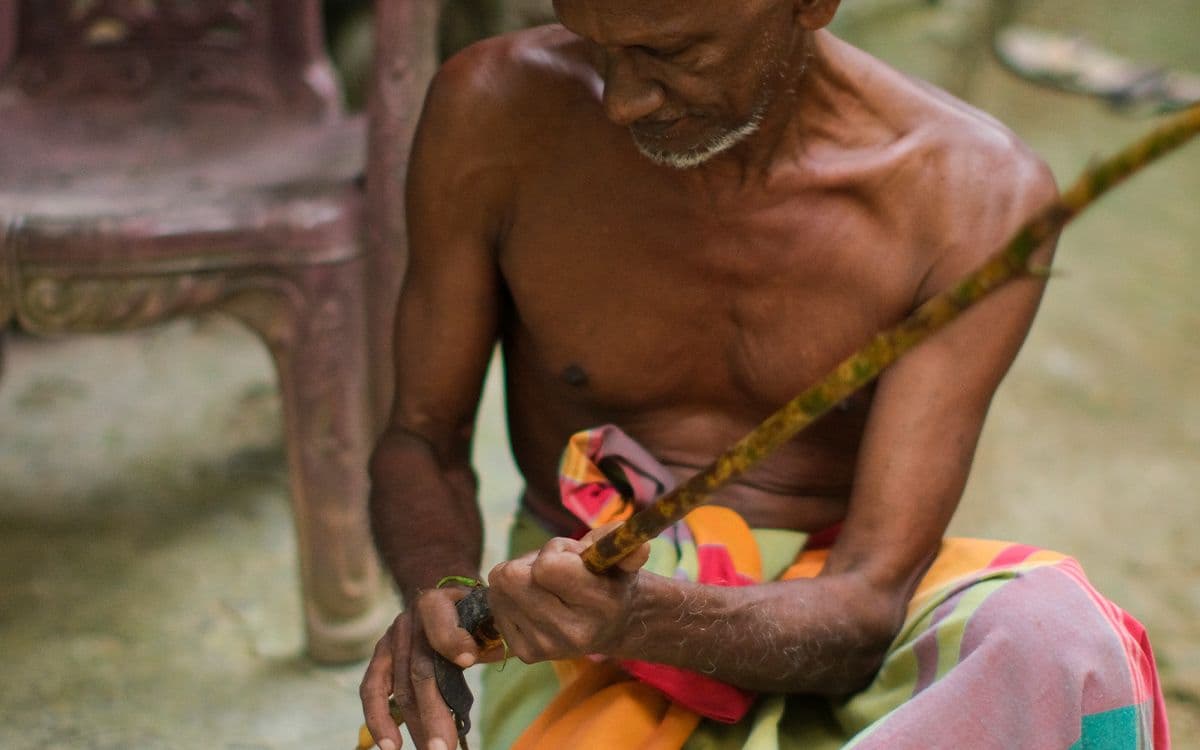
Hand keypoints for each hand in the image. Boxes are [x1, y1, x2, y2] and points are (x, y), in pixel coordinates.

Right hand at [359, 587, 492, 749]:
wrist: (444, 600)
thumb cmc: (472, 614)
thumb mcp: (485, 613)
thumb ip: (487, 630)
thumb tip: (480, 656)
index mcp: (437, 601)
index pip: (437, 620)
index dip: (451, 640)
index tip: (470, 660)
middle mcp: (409, 620)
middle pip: (420, 670)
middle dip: (433, 713)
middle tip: (445, 747)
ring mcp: (391, 640)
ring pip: (400, 689)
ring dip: (415, 726)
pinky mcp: (380, 657)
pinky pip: (372, 690)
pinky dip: (379, 719)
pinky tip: (390, 744)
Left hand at [485, 523, 650, 662]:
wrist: (612, 626)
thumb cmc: (611, 581)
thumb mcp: (622, 559)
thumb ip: (627, 547)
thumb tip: (640, 544)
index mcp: (599, 604)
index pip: (547, 567)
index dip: (553, 551)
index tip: (569, 556)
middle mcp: (571, 631)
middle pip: (511, 579)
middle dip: (528, 563)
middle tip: (549, 569)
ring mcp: (545, 645)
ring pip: (500, 591)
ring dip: (518, 580)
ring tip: (544, 586)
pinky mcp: (526, 653)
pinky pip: (497, 609)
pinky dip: (511, 599)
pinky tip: (535, 602)